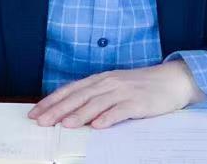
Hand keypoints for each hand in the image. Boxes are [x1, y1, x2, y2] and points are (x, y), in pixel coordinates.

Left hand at [28, 60, 205, 128]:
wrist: (172, 80)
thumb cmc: (140, 87)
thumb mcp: (114, 87)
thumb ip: (95, 96)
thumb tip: (70, 111)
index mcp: (100, 79)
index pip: (70, 90)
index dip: (51, 101)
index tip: (35, 112)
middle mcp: (108, 83)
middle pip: (79, 97)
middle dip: (58, 109)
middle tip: (41, 121)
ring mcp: (123, 91)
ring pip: (96, 103)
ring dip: (79, 114)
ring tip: (64, 125)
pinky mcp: (138, 102)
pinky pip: (121, 111)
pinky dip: (108, 118)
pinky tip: (97, 126)